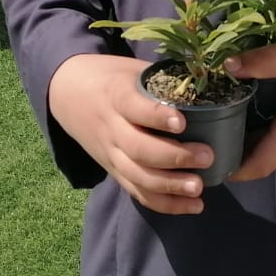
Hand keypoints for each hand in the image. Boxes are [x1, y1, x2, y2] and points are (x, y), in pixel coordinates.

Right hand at [48, 54, 213, 214]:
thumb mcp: (131, 69)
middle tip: (207, 156)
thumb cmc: (110, 77)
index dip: (156, 116)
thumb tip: (208, 81)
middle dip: (174, 157)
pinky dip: (165, 204)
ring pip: (137, 176)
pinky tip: (193, 206)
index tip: (182, 122)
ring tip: (200, 188)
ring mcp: (110, 154)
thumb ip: (162, 79)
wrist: (68, 94)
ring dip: (170, 186)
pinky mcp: (113, 171)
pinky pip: (137, 192)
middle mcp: (111, 128)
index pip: (133, 107)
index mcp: (115, 95)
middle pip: (138, 149)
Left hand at [226, 25, 275, 181]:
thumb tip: (227, 67)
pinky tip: (270, 121)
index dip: (238, 170)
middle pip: (274, 164)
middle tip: (223, 144)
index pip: (262, 163)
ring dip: (266, 153)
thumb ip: (260, 61)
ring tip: (242, 133)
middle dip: (248, 161)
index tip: (216, 166)